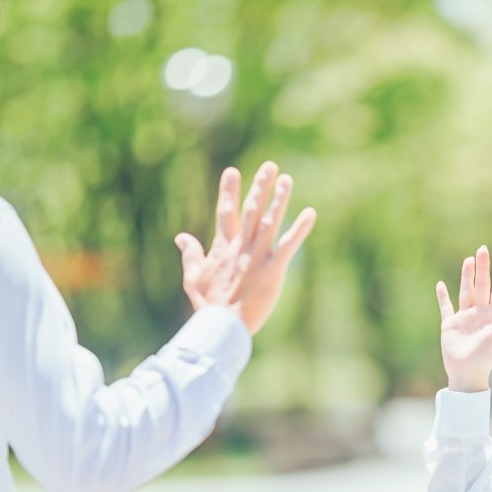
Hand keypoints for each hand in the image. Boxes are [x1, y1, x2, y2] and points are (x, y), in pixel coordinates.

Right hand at [175, 162, 316, 334]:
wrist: (223, 325)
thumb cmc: (208, 305)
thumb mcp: (193, 278)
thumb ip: (190, 254)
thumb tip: (181, 237)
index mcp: (223, 248)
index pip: (226, 213)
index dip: (229, 191)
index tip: (232, 171)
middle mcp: (241, 247)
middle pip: (252, 211)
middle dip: (260, 187)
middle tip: (270, 166)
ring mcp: (257, 256)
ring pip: (270, 221)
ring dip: (280, 200)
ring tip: (287, 179)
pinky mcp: (273, 270)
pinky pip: (289, 245)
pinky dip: (300, 229)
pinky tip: (310, 213)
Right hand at [435, 246, 491, 392]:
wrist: (467, 373)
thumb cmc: (486, 356)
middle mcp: (479, 312)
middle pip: (481, 285)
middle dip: (482, 268)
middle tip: (483, 250)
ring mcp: (464, 317)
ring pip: (465, 291)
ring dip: (466, 276)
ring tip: (468, 260)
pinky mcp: (450, 324)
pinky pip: (446, 307)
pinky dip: (442, 296)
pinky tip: (440, 285)